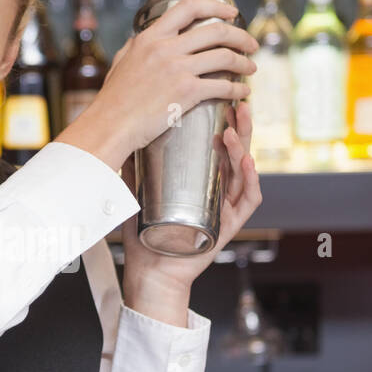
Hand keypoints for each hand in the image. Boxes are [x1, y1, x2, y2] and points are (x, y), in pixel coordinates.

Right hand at [56, 0, 256, 170]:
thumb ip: (137, 46)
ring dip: (244, 62)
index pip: (189, 7)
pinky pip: (222, 86)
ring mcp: (177, 69)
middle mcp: (166, 48)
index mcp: (151, 37)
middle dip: (241, 36)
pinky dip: (238, 89)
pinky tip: (243, 92)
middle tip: (251, 44)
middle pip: (216, 30)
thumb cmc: (113, 100)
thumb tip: (143, 37)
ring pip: (224, 57)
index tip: (231, 12)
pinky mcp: (186, 92)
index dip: (215, 6)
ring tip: (251, 68)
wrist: (110, 125)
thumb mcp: (122, 61)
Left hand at [119, 99, 262, 294]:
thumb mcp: (136, 195)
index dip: (222, 124)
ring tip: (235, 127)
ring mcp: (226, 207)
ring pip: (242, 172)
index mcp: (202, 182)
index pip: (217, 148)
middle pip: (236, 153)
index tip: (219, 100)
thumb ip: (132, 170)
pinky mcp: (230, 225)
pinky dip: (249, 180)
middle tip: (238, 103)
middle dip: (239, 127)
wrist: (151, 271)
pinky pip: (247, 200)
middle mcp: (218, 191)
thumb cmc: (146, 236)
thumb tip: (123, 139)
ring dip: (242, 147)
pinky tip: (247, 161)